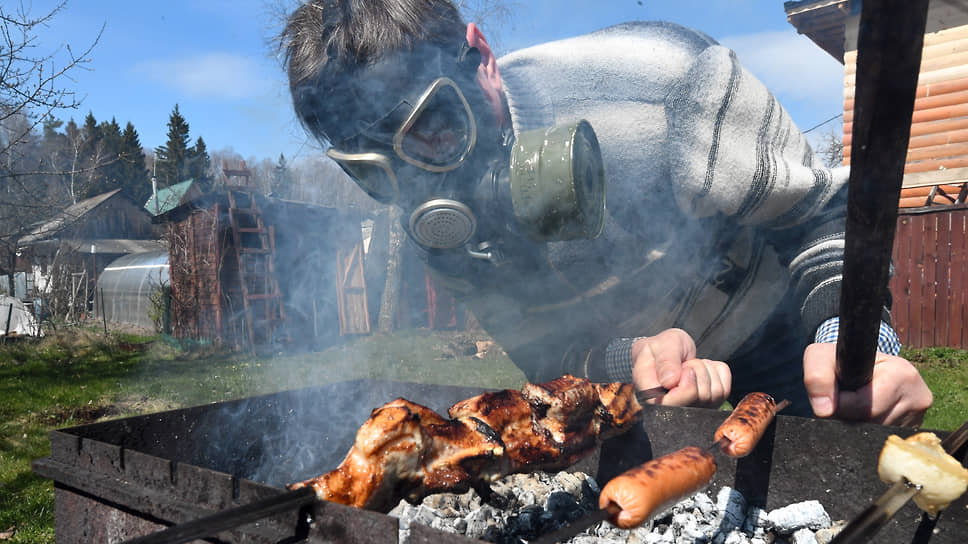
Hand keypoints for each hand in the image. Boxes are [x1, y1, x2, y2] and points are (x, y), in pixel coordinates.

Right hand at [630, 328, 730, 407]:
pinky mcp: (709, 405)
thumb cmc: (660, 348)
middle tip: (684, 363)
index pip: (674, 405)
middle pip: (700, 398)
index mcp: (652, 398)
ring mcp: (692, 409)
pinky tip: (703, 369)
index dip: (686, 387)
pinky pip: (725, 389)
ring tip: (691, 365)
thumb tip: (670, 382)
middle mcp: (672, 409)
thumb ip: (665, 361)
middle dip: (698, 370)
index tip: (685, 368)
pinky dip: (718, 372)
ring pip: (715, 394)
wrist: (666, 351)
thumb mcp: (660, 345)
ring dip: (707, 370)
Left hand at [802, 343, 932, 426]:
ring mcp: (919, 416)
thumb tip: (824, 410)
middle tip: (843, 400)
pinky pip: (884, 440)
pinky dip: (869, 432)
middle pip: (873, 424)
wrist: (861, 363)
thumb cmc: (841, 360)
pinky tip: (866, 414)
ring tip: (854, 405)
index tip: (834, 395)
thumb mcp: (821, 357)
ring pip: (878, 436)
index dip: (841, 405)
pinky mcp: (914, 429)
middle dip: (849, 417)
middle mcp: (919, 396)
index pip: (866, 406)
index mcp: (902, 373)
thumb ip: (817, 377)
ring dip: (858, 426)